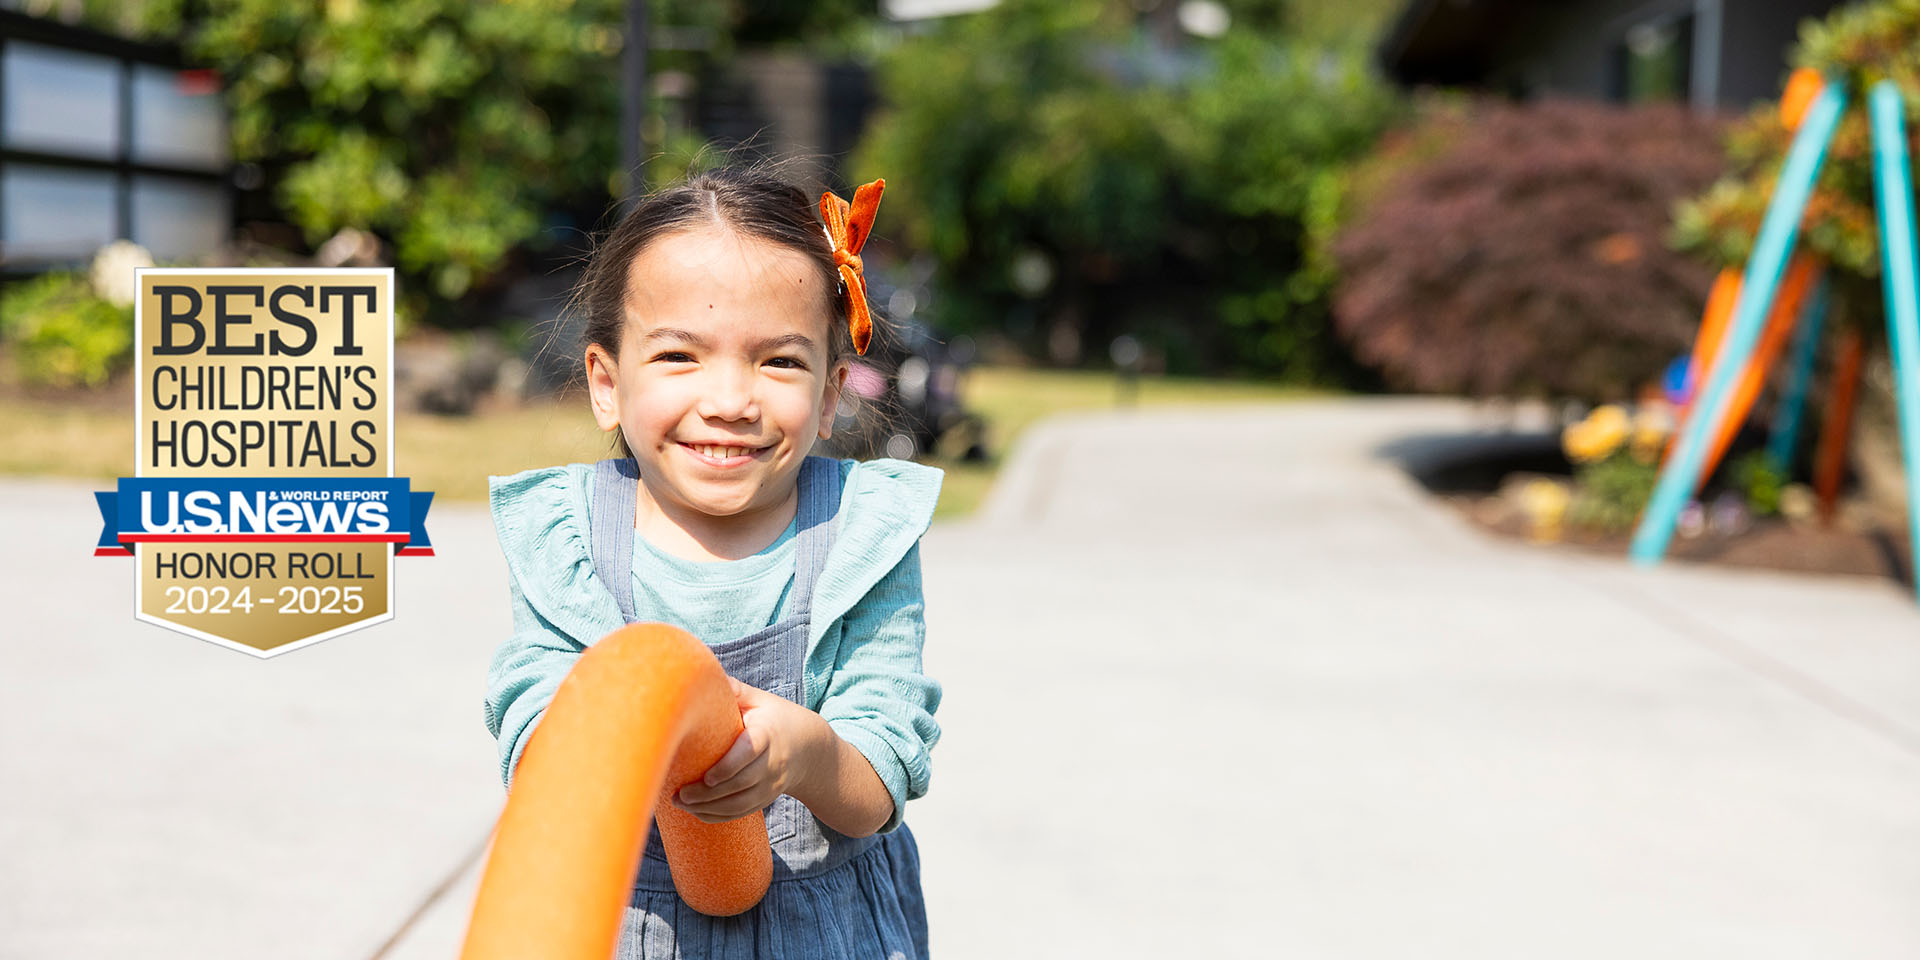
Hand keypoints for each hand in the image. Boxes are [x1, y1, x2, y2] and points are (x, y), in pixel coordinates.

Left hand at [671, 676, 828, 823]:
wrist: (810, 748)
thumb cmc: (777, 718)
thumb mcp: (761, 701)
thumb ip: (735, 692)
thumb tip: (702, 674)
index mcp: (768, 735)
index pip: (750, 753)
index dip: (728, 768)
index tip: (706, 777)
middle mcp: (773, 764)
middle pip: (741, 784)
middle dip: (709, 794)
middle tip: (679, 795)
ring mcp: (771, 785)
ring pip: (740, 804)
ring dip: (709, 809)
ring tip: (681, 803)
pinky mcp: (766, 799)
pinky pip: (741, 813)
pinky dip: (717, 816)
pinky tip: (696, 812)